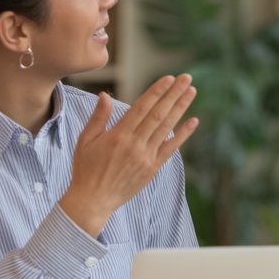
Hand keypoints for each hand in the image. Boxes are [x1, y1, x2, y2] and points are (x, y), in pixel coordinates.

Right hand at [59, 74, 198, 235]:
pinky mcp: (152, 168)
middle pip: (158, 113)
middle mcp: (135, 144)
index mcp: (118, 135)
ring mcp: (146, 157)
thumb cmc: (85, 169)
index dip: (157, 91)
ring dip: (180, 108)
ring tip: (192, 91)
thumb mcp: (85, 140)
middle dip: (174, 94)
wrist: (92, 201)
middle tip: (186, 78)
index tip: (169, 78)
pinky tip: (193, 121)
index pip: (142, 107)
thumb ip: (98, 117)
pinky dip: (183, 134)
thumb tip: (105, 95)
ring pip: (167, 127)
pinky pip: (171, 148)